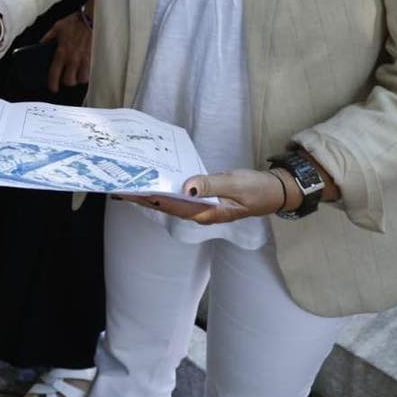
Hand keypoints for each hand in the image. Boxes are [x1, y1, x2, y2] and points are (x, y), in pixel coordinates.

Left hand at [41, 10, 91, 92]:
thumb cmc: (73, 23)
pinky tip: (85, 71)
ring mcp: (84, 59)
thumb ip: (47, 38)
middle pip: (69, 81)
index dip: (52, 84)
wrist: (90, 19)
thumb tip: (40, 45)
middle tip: (65, 79)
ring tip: (76, 76)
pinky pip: (90, 72)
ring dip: (78, 79)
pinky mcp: (93, 58)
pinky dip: (87, 74)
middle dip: (67, 82)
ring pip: (82, 79)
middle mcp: (72, 58)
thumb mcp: (56, 28)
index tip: (53, 88)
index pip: (55, 73)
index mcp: (61, 52)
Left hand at [120, 168, 295, 223]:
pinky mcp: (204, 201)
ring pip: (172, 203)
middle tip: (121, 189)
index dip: (152, 199)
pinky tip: (155, 183)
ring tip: (131, 187)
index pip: (173, 206)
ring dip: (153, 196)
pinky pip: (180, 197)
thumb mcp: (235, 183)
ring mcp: (202, 209)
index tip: (132, 193)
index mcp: (208, 213)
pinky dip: (166, 190)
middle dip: (145, 199)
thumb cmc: (256, 188)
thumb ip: (211, 184)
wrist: (274, 192)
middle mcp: (201, 214)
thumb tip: (187, 187)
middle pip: (167, 206)